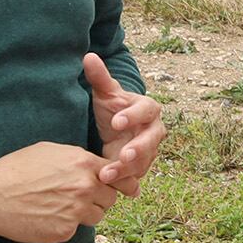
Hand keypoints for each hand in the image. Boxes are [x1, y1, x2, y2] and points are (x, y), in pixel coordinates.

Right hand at [0, 141, 116, 242]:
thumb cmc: (18, 169)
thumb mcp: (52, 151)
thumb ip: (79, 160)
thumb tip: (97, 167)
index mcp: (84, 164)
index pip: (119, 175)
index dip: (121, 181)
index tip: (129, 188)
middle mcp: (85, 188)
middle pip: (110, 198)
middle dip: (99, 198)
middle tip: (78, 197)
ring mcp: (76, 211)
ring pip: (96, 216)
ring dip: (85, 213)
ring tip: (60, 206)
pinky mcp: (64, 231)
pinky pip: (74, 230)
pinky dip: (64, 226)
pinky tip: (46, 217)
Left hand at [84, 52, 163, 191]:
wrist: (115, 129)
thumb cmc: (112, 107)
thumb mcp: (104, 93)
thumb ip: (99, 77)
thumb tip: (88, 56)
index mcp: (148, 108)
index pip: (145, 110)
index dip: (132, 116)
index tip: (116, 121)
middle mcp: (154, 130)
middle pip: (151, 140)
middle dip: (138, 149)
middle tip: (123, 155)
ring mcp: (150, 151)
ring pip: (143, 162)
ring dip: (127, 170)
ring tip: (107, 175)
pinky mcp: (142, 167)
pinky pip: (136, 176)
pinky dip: (125, 182)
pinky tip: (112, 186)